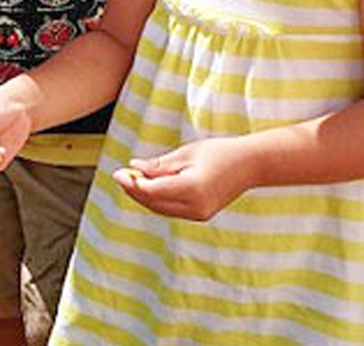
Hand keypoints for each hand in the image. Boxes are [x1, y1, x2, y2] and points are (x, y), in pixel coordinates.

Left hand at [112, 136, 257, 220]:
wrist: (249, 166)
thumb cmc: (219, 153)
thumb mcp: (186, 153)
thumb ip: (160, 165)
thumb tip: (134, 167)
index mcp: (192, 189)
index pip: (152, 191)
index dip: (132, 183)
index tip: (118, 172)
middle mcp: (195, 206)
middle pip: (154, 203)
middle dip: (134, 190)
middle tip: (120, 175)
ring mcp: (199, 214)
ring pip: (161, 209)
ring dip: (143, 196)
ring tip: (130, 179)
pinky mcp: (201, 215)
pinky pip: (171, 209)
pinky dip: (157, 199)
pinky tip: (147, 187)